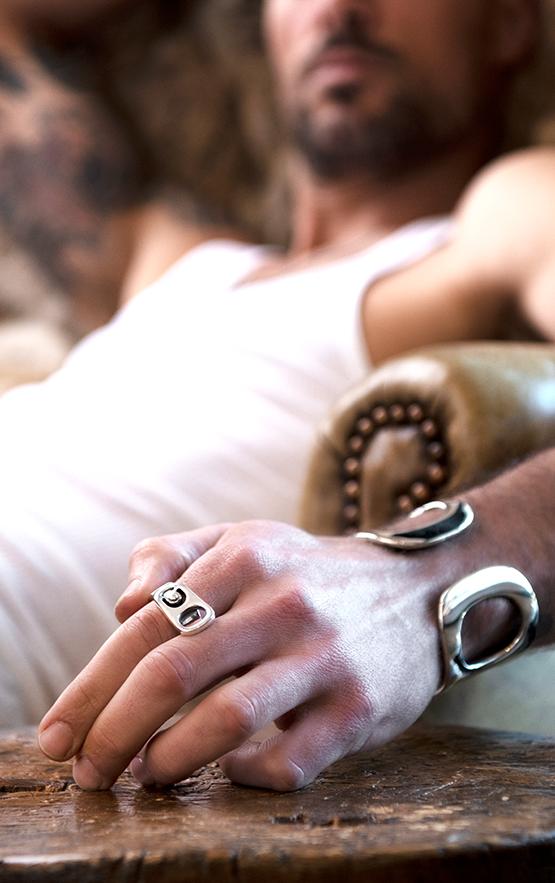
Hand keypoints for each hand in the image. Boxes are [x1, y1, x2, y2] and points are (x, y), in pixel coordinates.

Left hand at [38, 520, 442, 790]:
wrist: (416, 592)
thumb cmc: (305, 574)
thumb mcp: (243, 539)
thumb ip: (172, 556)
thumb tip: (121, 609)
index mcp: (244, 556)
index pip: (145, 624)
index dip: (91, 686)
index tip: (60, 734)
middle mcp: (283, 601)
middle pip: (172, 673)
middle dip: (113, 731)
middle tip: (88, 772)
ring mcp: (323, 655)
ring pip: (225, 720)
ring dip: (168, 760)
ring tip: (144, 774)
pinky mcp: (358, 707)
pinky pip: (287, 762)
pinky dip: (243, 778)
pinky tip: (228, 775)